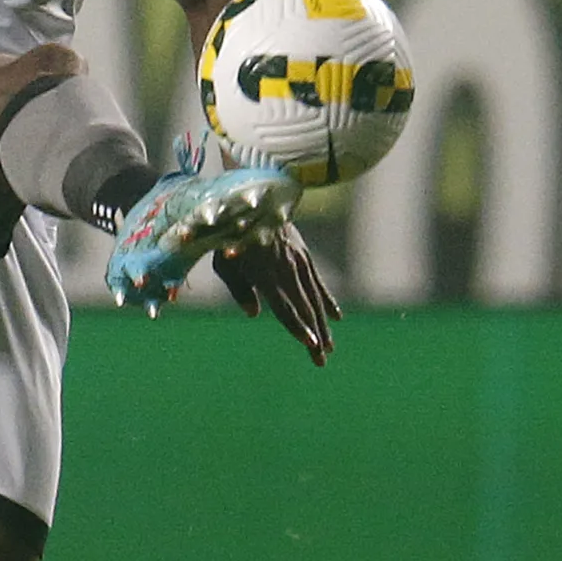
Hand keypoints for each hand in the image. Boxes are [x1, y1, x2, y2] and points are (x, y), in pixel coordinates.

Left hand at [214, 224, 339, 365]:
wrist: (251, 200)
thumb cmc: (229, 236)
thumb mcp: (224, 264)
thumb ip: (239, 290)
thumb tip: (254, 314)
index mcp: (265, 274)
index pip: (285, 308)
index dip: (297, 327)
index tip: (310, 344)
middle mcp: (286, 270)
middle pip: (303, 309)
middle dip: (314, 335)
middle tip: (321, 360)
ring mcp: (298, 262)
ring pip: (314, 298)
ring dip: (322, 325)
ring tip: (329, 347)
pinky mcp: (303, 255)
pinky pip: (317, 282)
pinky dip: (327, 300)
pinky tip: (336, 318)